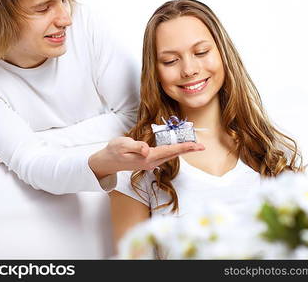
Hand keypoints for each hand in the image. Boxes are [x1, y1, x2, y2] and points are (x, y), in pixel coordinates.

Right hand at [88, 136, 204, 178]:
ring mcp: (150, 163)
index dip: (184, 147)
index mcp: (147, 157)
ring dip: (182, 150)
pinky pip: (165, 155)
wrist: (107, 162)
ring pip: (170, 155)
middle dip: (187, 149)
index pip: (169, 151)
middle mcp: (151, 162)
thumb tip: (147, 149)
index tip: (196, 146)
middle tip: (201, 146)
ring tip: (193, 145)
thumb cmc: (113, 151)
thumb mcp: (122, 145)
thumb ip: (135, 146)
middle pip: (173, 154)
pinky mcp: (148, 161)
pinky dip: (173, 150)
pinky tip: (178, 147)